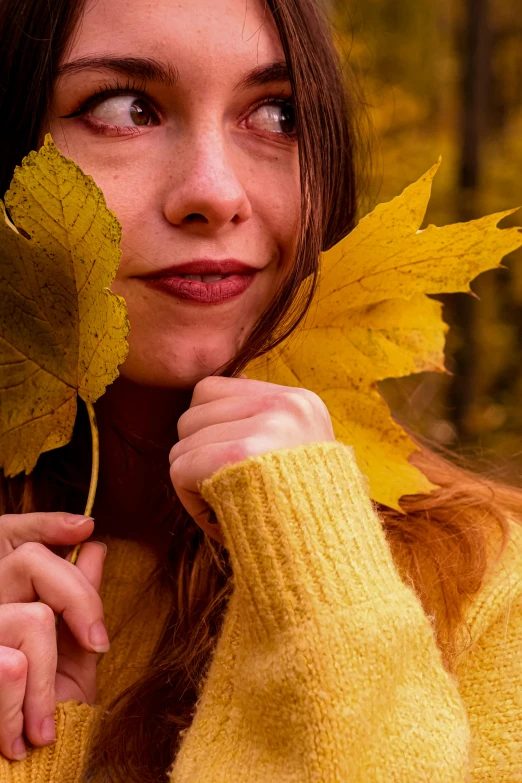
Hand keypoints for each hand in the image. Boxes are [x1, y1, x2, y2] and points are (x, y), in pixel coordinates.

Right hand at [0, 512, 107, 760]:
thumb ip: (79, 603)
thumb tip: (94, 548)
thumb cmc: (40, 715)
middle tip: (98, 641)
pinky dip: (23, 707)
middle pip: (32, 560)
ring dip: (49, 677)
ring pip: (31, 618)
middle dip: (79, 597)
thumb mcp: (69, 658)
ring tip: (43, 722)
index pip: (15, 535)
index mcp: (6, 594)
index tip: (86, 527)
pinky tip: (23, 736)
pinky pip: (11, 667)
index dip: (46, 521)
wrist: (18, 775)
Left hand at [169, 376, 334, 544]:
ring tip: (225, 504)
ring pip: (182, 443)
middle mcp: (283, 404)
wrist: (329, 553)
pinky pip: (180, 467)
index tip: (227, 463)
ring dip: (193, 481)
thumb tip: (219, 391)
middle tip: (223, 490)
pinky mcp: (239, 454)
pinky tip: (218, 516)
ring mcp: (263, 426)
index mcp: (298, 401)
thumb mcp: (301, 452)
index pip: (211, 390)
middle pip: (191, 415)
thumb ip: (262, 424)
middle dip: (197, 456)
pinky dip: (189, 499)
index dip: (206, 429)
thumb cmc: (307, 514)